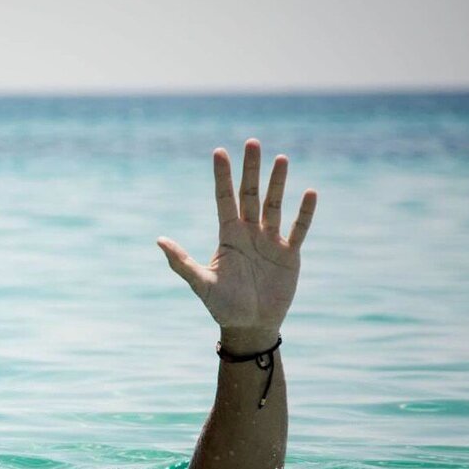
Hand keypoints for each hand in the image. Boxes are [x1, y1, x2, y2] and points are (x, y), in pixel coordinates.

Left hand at [158, 139, 316, 341]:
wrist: (249, 326)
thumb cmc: (222, 305)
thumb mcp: (200, 283)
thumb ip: (181, 261)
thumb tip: (159, 240)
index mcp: (227, 236)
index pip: (223, 198)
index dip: (222, 176)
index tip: (219, 151)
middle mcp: (249, 232)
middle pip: (250, 194)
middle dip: (251, 170)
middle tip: (253, 142)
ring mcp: (270, 241)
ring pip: (275, 206)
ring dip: (278, 183)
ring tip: (281, 159)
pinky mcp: (289, 254)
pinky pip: (298, 229)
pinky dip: (304, 213)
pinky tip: (309, 192)